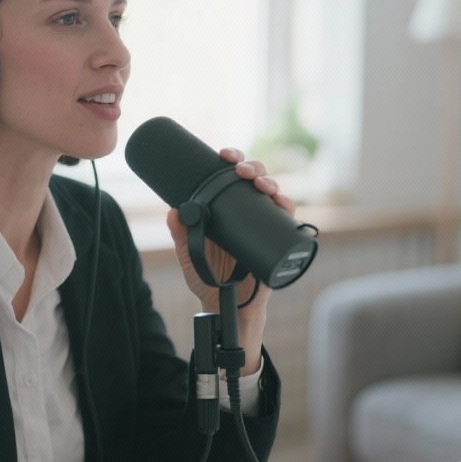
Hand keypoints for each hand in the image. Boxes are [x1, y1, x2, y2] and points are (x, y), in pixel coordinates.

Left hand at [165, 148, 295, 374]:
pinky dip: (287, 206)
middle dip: (251, 167)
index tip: (223, 154)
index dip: (231, 161)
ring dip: (270, 182)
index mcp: (225, 210)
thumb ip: (181, 235)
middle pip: (255, 179)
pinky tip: (281, 201)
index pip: (230, 178)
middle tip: (241, 169)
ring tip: (260, 184)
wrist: (225, 307)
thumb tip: (172, 211)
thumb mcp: (188, 255)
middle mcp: (247, 214)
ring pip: (273, 194)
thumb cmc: (207, 280)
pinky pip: (288, 219)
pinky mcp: (279, 241)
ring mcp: (264, 225)